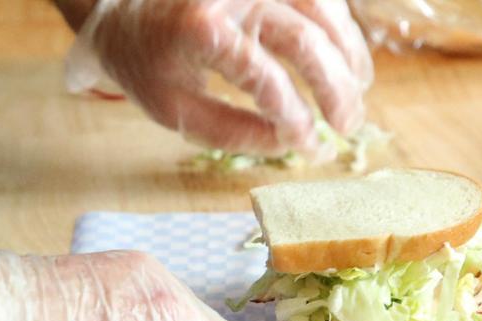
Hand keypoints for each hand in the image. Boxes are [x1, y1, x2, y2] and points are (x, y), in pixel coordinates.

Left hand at [65, 0, 373, 158]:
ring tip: (357, 97)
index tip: (308, 146)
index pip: (264, 79)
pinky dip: (342, 29)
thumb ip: (230, 132)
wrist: (124, 10)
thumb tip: (289, 145)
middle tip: (348, 126)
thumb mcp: (173, 110)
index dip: (294, 117)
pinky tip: (349, 63)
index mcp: (201, 31)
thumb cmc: (146, 63)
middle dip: (334, 88)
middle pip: (303, 39)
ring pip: (323, 10)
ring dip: (349, 56)